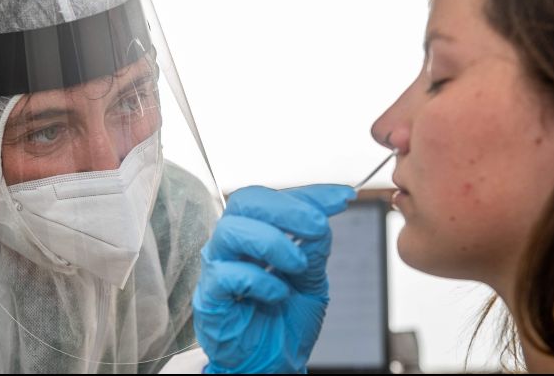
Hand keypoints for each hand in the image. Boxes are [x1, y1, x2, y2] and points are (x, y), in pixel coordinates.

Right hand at [193, 184, 355, 372]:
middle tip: (317, 225)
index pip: (274, 198)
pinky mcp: (210, 298)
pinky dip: (259, 280)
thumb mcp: (312, 281)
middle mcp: (233, 244)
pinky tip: (277, 294)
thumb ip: (314, 249)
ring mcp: (218, 268)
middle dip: (288, 208)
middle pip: (245, 201)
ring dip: (273, 242)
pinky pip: (227, 275)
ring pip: (232, 230)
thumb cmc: (284, 321)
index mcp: (256, 233)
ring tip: (298, 266)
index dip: (309, 194)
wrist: (273, 364)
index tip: (343, 196)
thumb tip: (322, 218)